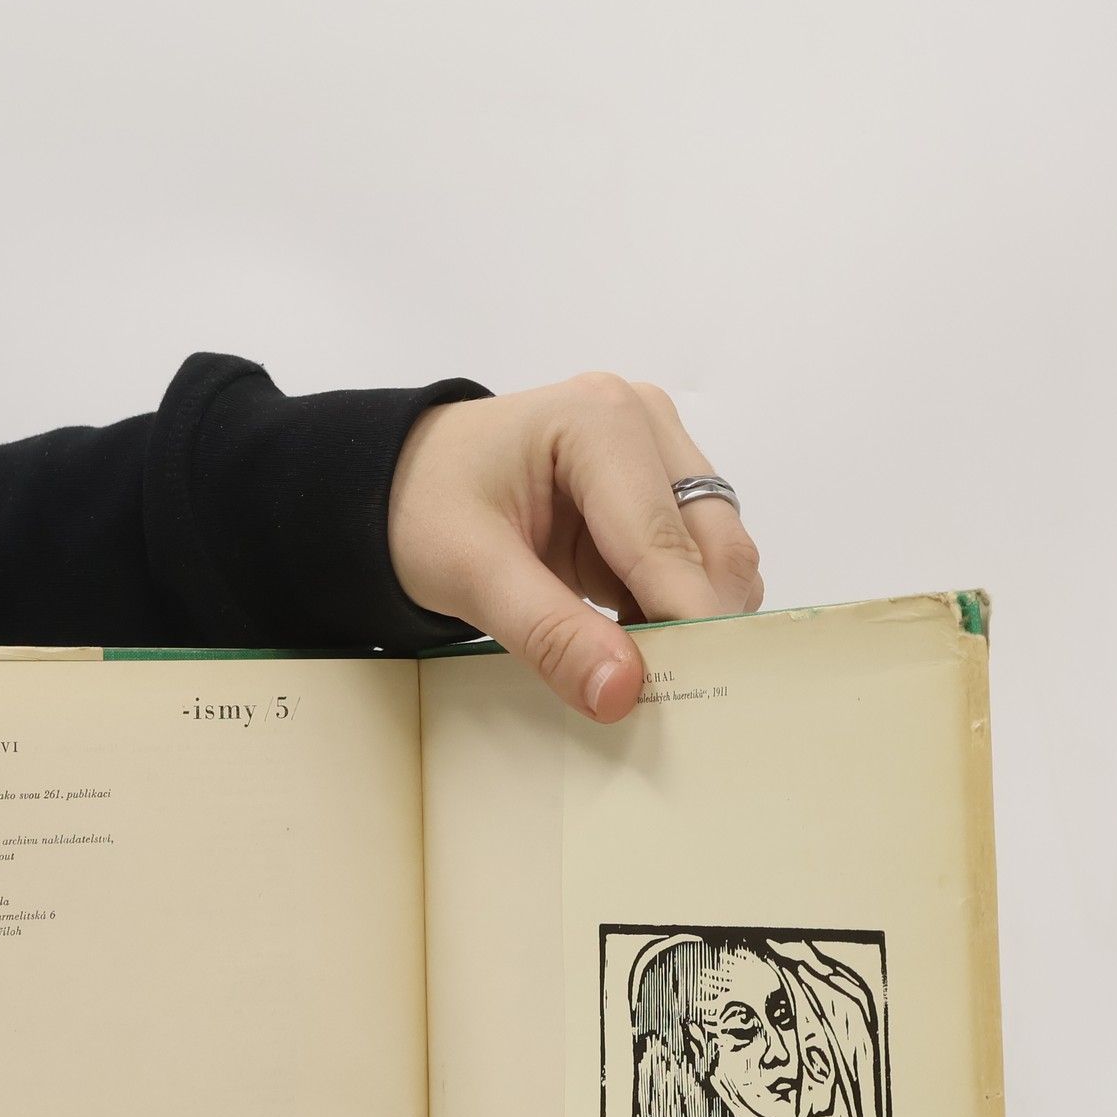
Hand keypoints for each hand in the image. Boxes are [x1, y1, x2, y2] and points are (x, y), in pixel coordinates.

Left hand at [387, 374, 762, 718]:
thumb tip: (621, 692)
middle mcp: (644, 422)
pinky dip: (673, 611)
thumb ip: (547, 633)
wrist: (399, 486)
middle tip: (665, 694)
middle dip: (694, 623)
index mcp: (600, 420)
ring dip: (686, 619)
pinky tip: (626, 637)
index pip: (664, 542)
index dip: (681, 623)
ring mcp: (657, 455)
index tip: (692, 696)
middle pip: (715, 546)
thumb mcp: (469, 574)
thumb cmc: (421, 508)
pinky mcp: (656, 494)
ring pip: (716, 558)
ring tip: (628, 662)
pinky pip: (692, 566)